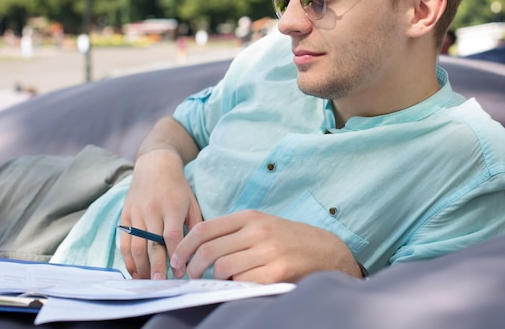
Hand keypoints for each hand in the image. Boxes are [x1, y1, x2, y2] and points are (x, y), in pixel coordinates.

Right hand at [119, 148, 201, 278]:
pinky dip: (128, 258)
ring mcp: (136, 213)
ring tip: (148, 282)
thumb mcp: (191, 202)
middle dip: (156, 266)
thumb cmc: (178, 187)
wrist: (155, 165)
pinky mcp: (125, 215)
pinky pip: (124, 241)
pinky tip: (135, 271)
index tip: (180, 272)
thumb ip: (194, 226)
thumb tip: (196, 253)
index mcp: (171, 206)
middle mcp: (152, 210)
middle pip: (152, 244)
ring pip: (136, 245)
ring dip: (141, 266)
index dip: (175, 255)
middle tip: (160, 284)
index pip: (172, 235)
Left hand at [170, 210, 361, 282]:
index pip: (204, 229)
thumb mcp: (261, 225)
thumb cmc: (289, 239)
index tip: (177, 260)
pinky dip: (234, 287)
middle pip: (209, 249)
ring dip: (214, 279)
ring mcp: (267, 250)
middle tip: (190, 277)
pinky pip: (242, 282)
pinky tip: (237, 286)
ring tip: (216, 283)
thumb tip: (198, 249)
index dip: (184, 246)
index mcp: (249, 217)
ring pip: (222, 267)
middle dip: (192, 267)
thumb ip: (233, 233)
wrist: (327, 251)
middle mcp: (257, 230)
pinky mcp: (277, 271)